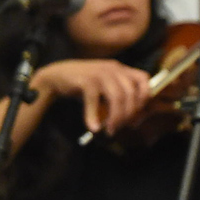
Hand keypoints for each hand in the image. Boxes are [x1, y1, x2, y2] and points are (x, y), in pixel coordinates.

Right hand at [36, 59, 152, 134]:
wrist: (56, 76)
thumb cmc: (84, 84)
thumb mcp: (106, 85)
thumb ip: (119, 96)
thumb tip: (133, 119)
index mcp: (120, 69)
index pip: (143, 79)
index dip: (144, 97)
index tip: (137, 113)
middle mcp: (112, 69)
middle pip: (130, 93)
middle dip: (128, 114)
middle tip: (120, 127)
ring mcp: (99, 73)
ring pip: (117, 98)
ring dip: (115, 117)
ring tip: (110, 130)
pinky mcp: (86, 81)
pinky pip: (94, 101)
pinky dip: (93, 116)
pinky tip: (94, 127)